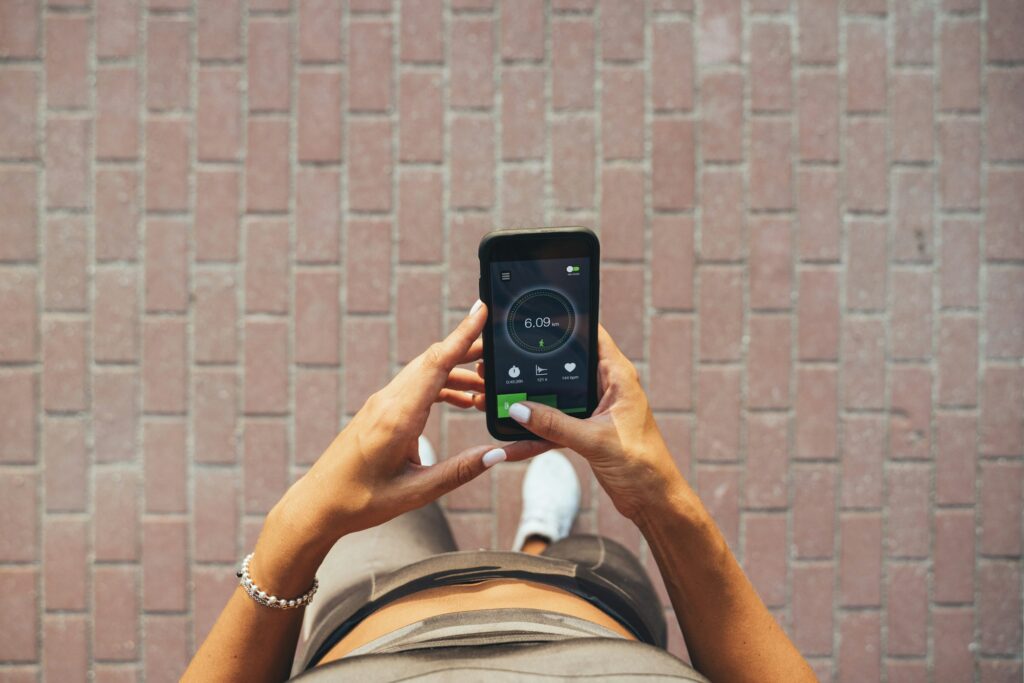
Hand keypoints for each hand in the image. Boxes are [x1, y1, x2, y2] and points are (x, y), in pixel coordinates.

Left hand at [274, 302, 551, 545]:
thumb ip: (460, 471)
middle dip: (470, 349)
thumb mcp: (416, 491)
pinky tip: (463, 399)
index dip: (462, 335)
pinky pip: (416, 386)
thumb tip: (499, 454)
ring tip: (490, 385)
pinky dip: (443, 385)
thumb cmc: (360, 501)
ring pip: (426, 371)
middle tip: (503, 348)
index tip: (482, 310)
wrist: (317, 504)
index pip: (436, 363)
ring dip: (458, 371)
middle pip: (434, 360)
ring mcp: (381, 403)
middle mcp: (388, 401)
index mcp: (397, 417)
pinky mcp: (380, 410)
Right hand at [499, 325, 685, 521]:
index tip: (536, 316)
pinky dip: (537, 431)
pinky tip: (512, 442)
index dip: (567, 322)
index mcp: (618, 377)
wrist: (653, 501)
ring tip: (500, 397)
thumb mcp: (594, 441)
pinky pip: (555, 424)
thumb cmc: (641, 465)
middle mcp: (607, 387)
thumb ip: (554, 424)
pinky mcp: (587, 430)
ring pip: (556, 396)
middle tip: (504, 359)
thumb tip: (517, 408)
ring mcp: (595, 409)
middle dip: (536, 364)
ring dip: (532, 402)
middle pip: (566, 364)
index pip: (592, 335)